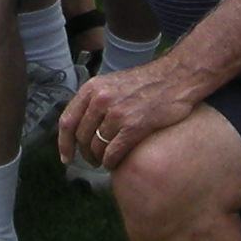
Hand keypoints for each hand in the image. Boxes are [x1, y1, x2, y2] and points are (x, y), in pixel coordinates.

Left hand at [59, 61, 199, 169]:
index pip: (67, 121)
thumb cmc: (147, 82)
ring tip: (107, 161)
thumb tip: (83, 124)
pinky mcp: (133, 127)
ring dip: (100, 159)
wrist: (175, 78)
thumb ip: (96, 100)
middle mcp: (100, 100)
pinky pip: (113, 153)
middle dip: (85, 154)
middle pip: (82, 137)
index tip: (66, 157)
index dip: (64, 143)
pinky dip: (112, 162)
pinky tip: (116, 163)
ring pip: (97, 147)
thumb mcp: (113, 83)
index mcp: (92, 89)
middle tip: (93, 160)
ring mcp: (116, 114)